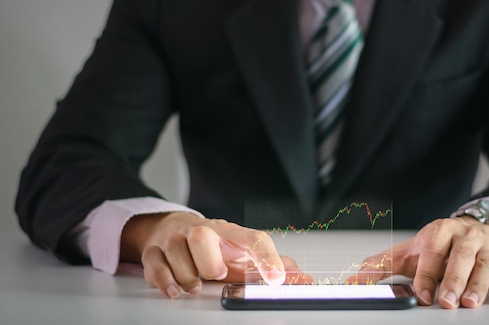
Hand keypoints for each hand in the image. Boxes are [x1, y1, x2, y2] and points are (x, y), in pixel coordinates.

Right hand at [120, 212, 312, 298]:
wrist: (173, 227)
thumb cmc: (213, 244)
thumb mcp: (240, 252)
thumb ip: (270, 265)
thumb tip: (304, 278)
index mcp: (229, 232)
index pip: (252, 238)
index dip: (267, 257)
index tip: (277, 279)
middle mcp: (201, 231)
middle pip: (202, 237)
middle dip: (210, 263)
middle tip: (216, 274)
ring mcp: (175, 239)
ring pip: (177, 254)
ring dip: (188, 278)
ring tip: (195, 284)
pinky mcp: (154, 251)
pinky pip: (155, 265)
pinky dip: (164, 281)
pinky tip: (174, 290)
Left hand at [346, 217, 488, 308]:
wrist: (476, 229)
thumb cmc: (441, 245)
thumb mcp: (411, 251)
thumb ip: (382, 265)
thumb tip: (353, 281)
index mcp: (440, 231)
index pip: (433, 251)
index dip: (427, 274)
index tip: (422, 295)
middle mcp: (465, 235)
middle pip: (461, 255)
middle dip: (453, 278)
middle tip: (446, 300)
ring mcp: (488, 247)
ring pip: (484, 264)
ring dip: (478, 285)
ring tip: (470, 303)